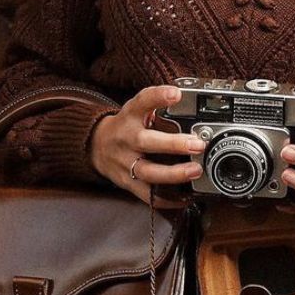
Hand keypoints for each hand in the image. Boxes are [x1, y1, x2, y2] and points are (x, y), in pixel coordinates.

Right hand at [89, 83, 204, 205]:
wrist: (97, 146)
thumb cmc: (126, 127)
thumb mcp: (136, 110)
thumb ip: (157, 104)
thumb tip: (186, 98)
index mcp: (130, 116)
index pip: (142, 102)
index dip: (158, 97)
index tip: (175, 94)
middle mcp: (126, 139)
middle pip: (146, 142)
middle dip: (173, 144)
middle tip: (197, 144)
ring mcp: (126, 163)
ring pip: (148, 172)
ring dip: (173, 174)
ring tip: (194, 171)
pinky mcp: (128, 183)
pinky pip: (147, 195)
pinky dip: (166, 200)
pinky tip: (184, 198)